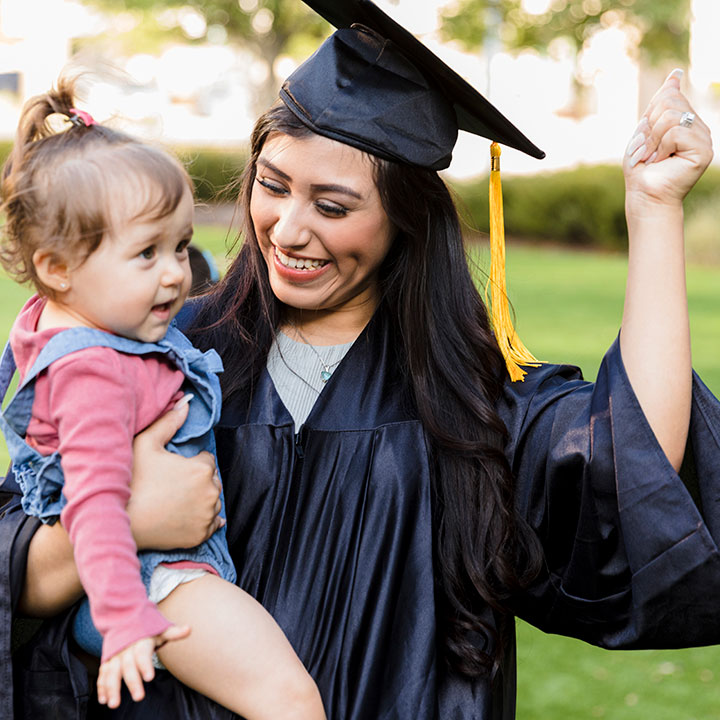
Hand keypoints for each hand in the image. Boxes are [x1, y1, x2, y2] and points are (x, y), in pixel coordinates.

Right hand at [96, 625, 190, 708]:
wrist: (125, 617)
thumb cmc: (147, 627)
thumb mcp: (160, 628)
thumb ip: (174, 632)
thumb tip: (189, 629)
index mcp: (140, 641)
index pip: (142, 654)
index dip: (145, 665)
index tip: (149, 677)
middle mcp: (126, 649)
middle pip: (128, 667)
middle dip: (132, 682)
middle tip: (139, 697)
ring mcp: (115, 655)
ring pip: (112, 672)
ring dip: (111, 688)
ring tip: (114, 704)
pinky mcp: (108, 660)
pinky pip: (103, 673)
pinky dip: (102, 686)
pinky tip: (103, 699)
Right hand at [128, 399, 224, 550]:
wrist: (120, 521)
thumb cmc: (133, 480)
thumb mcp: (146, 444)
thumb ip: (168, 422)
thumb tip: (186, 402)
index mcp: (202, 469)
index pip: (206, 461)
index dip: (191, 463)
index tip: (175, 469)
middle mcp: (211, 492)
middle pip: (211, 480)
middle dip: (198, 480)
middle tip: (174, 484)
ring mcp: (207, 515)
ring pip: (213, 501)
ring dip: (202, 498)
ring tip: (178, 499)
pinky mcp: (202, 534)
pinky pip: (213, 523)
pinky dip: (205, 519)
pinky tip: (192, 515)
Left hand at [624, 68, 712, 211]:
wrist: (644, 196)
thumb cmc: (641, 168)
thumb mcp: (644, 131)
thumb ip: (659, 104)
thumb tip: (675, 74)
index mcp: (685, 120)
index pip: (669, 95)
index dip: (650, 115)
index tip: (647, 139)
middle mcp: (697, 127)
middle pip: (669, 101)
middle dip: (649, 128)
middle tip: (648, 151)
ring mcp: (703, 138)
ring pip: (670, 116)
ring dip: (652, 140)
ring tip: (654, 157)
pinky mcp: (704, 151)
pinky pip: (676, 132)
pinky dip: (661, 147)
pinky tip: (662, 161)